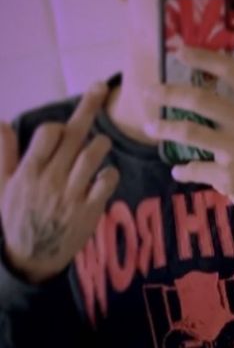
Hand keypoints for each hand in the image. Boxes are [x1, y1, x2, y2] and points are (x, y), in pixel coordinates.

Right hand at [0, 83, 119, 283]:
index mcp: (28, 173)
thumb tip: (1, 122)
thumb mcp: (1, 187)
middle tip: (101, 87)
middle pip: (73, 136)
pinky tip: (104, 174)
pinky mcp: (89, 212)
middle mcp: (50, 181)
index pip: (48, 134)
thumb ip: (3, 154)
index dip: (58, 125)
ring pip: (92, 156)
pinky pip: (106, 184)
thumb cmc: (16, 219)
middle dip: (89, 108)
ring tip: (101, 143)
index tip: (64, 126)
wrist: (32, 260)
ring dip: (100, 144)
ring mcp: (71, 197)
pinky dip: (109, 175)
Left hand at [144, 45, 233, 242]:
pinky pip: (195, 168)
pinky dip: (182, 170)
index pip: (229, 69)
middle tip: (148, 92)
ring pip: (189, 132)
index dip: (202, 57)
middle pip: (199, 100)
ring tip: (150, 127)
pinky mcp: (231, 177)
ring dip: (164, 129)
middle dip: (168, 93)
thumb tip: (200, 81)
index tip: (179, 51)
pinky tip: (178, 170)